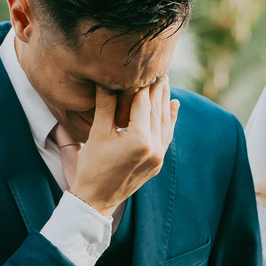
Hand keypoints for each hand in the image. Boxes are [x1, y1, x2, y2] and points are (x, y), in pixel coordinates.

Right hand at [69, 80, 178, 215]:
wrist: (95, 199)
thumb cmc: (91, 166)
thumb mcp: (97, 133)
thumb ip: (106, 106)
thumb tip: (107, 81)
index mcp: (139, 139)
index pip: (143, 103)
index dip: (142, 83)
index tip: (144, 66)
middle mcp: (154, 148)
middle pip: (156, 111)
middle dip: (156, 89)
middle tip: (158, 68)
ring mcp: (158, 157)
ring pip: (164, 122)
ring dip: (165, 101)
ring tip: (165, 82)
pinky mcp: (157, 163)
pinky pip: (166, 136)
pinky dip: (170, 120)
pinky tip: (174, 106)